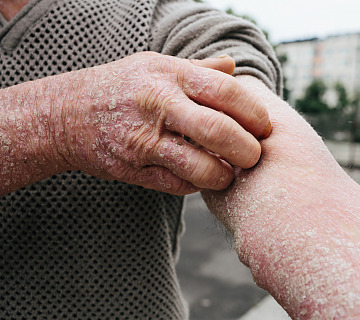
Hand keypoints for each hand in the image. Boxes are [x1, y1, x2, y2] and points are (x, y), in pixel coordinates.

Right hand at [52, 52, 269, 194]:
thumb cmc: (123, 86)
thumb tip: (233, 66)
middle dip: (248, 150)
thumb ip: (199, 69)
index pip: (226, 92)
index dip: (254, 113)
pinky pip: (178, 185)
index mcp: (171, 75)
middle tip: (255, 156)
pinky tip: (201, 177)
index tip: (264, 127)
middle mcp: (159, 105)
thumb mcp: (157, 65)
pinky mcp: (133, 169)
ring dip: (225, 175)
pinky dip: (198, 185)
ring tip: (230, 172)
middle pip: (219, 131)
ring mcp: (144, 140)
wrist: (67, 114)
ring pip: (200, 167)